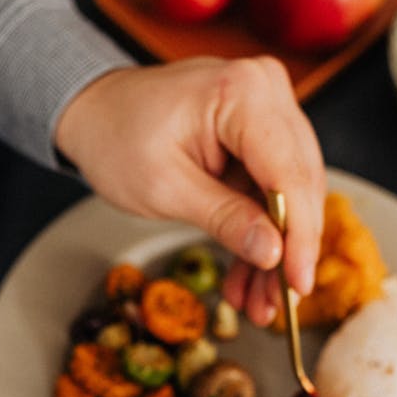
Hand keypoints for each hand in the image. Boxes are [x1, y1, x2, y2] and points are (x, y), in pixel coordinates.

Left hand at [55, 56, 325, 325]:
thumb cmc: (117, 138)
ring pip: (290, 194)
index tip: (298, 284)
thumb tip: (273, 253)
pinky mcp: (260, 135)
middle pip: (298, 184)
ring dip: (275, 251)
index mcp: (243, 93)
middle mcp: (266, 93)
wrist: (96, 113)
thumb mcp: (165, 188)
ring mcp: (266, 111)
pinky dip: (260, 234)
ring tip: (258, 302)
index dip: (300, 236)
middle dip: (288, 251)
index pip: (289, 174)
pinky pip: (272, 191)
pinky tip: (248, 277)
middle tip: (278, 303)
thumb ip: (224, 219)